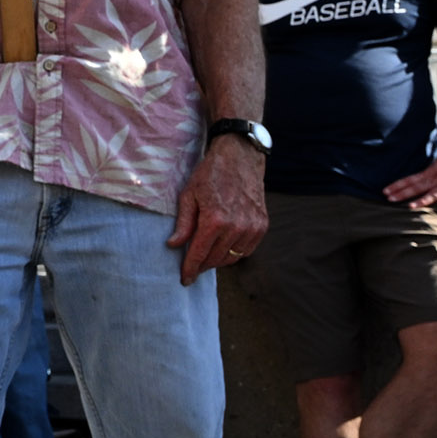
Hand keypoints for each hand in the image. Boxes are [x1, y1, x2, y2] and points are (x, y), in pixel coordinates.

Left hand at [168, 131, 268, 284]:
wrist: (240, 158)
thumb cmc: (210, 174)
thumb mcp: (188, 196)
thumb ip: (183, 224)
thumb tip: (174, 245)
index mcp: (215, 220)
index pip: (200, 254)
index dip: (190, 269)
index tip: (185, 279)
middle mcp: (236, 227)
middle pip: (216, 259)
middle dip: (202, 265)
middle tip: (193, 265)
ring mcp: (252, 227)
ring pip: (232, 257)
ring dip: (218, 260)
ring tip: (207, 255)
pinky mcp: (262, 225)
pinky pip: (247, 250)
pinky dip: (234, 252)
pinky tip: (224, 246)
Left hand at [382, 131, 436, 211]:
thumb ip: (433, 176)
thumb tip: (423, 181)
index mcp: (431, 173)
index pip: (411, 180)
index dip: (398, 185)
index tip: (385, 191)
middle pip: (417, 187)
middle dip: (403, 193)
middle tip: (388, 198)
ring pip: (434, 193)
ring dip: (422, 200)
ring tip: (410, 206)